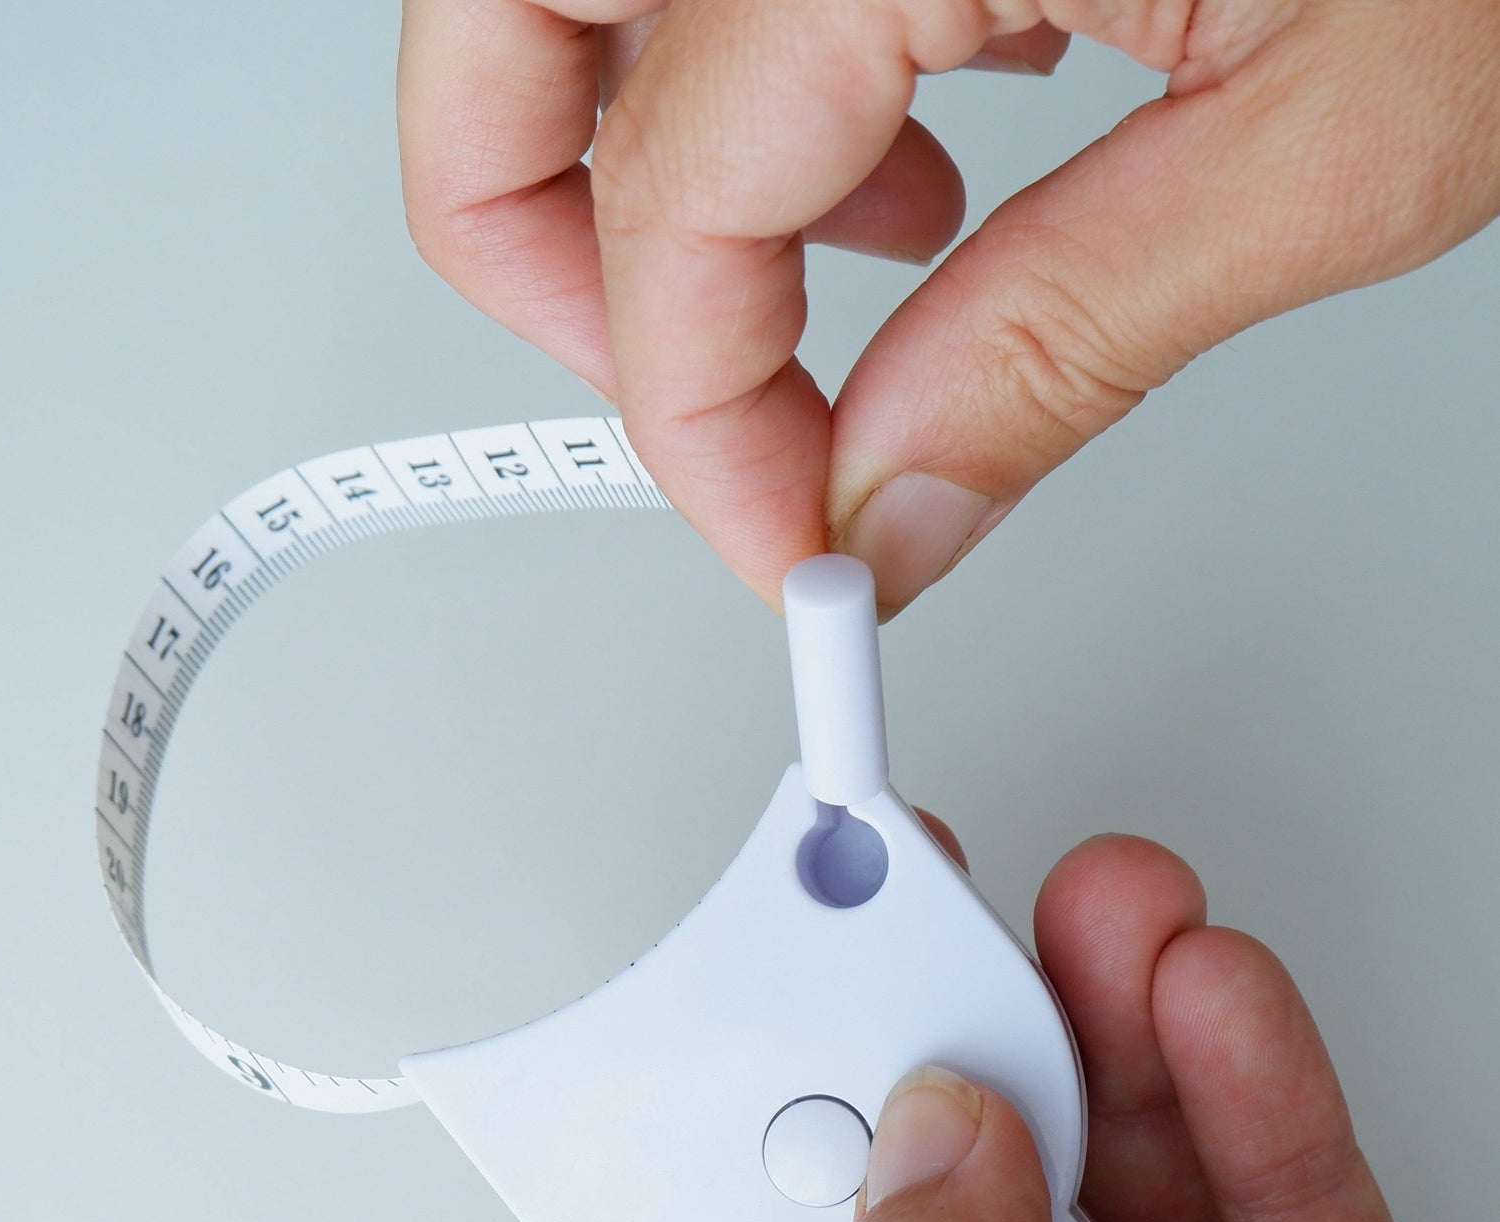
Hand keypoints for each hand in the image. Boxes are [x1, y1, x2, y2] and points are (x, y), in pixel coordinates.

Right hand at [398, 2, 1499, 607]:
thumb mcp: (1354, 118)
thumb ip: (1075, 336)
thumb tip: (896, 500)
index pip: (660, 214)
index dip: (699, 429)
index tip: (790, 540)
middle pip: (498, 42)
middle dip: (539, 259)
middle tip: (674, 396)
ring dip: (653, 156)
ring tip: (868, 258)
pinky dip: (774, 55)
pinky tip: (934, 109)